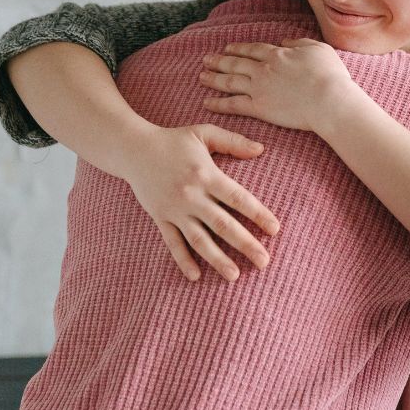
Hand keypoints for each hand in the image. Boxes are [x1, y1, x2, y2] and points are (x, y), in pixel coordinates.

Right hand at [118, 123, 279, 282]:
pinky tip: (196, 276)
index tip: (275, 229)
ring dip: (218, 259)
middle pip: (223, 224)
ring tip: (235, 275)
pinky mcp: (160, 218)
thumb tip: (261, 149)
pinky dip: (183, 260)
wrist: (133, 149)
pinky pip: (173, 243)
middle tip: (264, 261)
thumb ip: (233, 141)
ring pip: (199, 240)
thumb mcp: (204, 133)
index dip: (258, 214)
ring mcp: (175, 210)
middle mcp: (192, 195)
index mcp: (206, 174)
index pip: (238, 198)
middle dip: (245, 244)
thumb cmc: (173, 140)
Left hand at [199, 38, 355, 132]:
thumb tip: (285, 41)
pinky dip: (218, 103)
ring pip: (230, 81)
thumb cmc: (330, 75)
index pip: (253, 49)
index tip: (228, 48)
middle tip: (206, 59)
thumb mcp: (318, 48)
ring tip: (201, 77)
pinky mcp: (259, 108)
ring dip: (214, 78)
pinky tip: (207, 102)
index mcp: (277, 54)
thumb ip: (299, 43)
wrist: (329, 100)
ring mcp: (259, 88)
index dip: (239, 48)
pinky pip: (233, 104)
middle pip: (236, 63)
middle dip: (219, 61)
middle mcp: (263, 69)